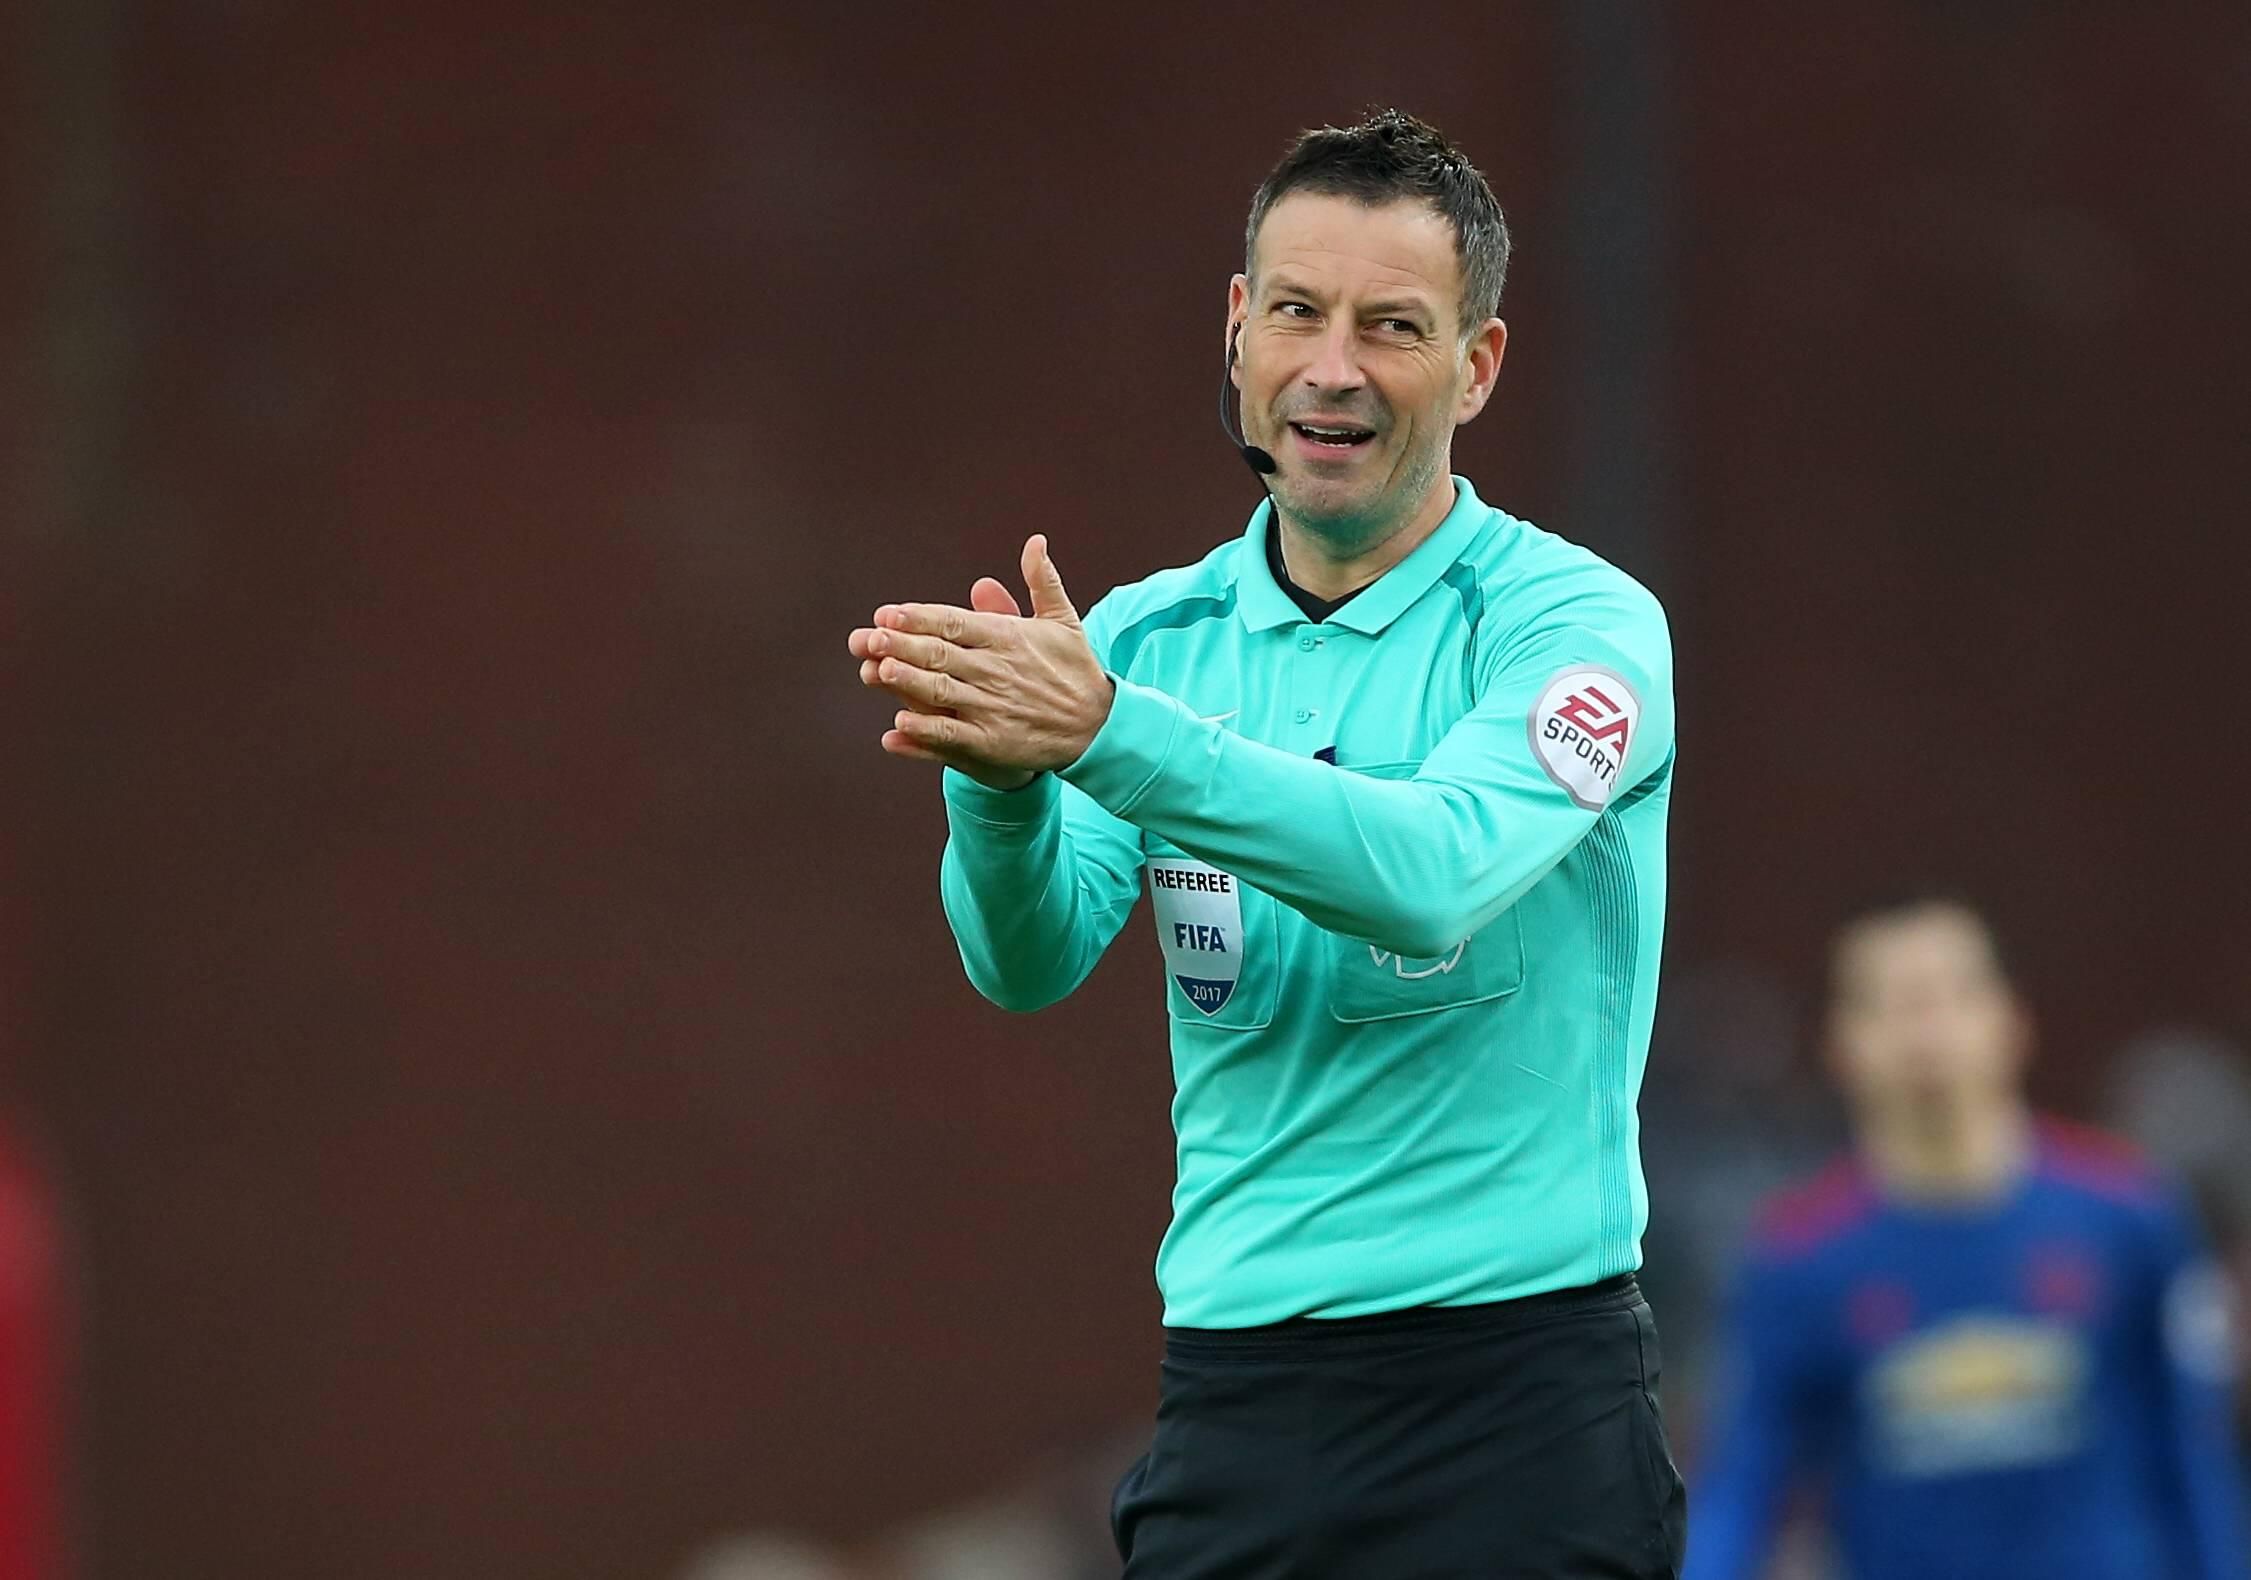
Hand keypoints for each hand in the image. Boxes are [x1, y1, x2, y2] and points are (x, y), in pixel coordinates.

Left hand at [847, 536, 1112, 784]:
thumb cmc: (1075, 669)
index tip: (889, 613)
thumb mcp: (1063, 621)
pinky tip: (899, 723)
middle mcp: (997, 670)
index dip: (920, 618)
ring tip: (878, 671)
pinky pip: (953, 735)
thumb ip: (1042, 581)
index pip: (956, 623)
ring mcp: (994, 707)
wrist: (1099, 725)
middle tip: (871, 637)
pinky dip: (926, 730)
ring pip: (943, 692)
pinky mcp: (994, 742)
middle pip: (942, 654)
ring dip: (909, 682)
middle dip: (903, 645)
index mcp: (1008, 638)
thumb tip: (1035, 541)